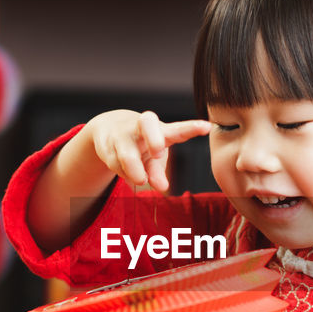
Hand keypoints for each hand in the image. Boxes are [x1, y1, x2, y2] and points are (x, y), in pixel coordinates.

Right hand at [86, 109, 210, 192]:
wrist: (107, 130)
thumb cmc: (141, 144)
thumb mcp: (153, 158)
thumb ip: (157, 172)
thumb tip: (162, 188)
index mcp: (160, 129)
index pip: (177, 129)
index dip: (191, 129)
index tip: (206, 127)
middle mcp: (140, 126)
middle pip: (147, 123)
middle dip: (154, 138)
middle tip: (159, 153)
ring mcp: (121, 134)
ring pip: (127, 152)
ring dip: (134, 169)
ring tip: (140, 179)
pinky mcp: (105, 145)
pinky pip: (115, 164)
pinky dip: (122, 173)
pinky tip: (124, 171)